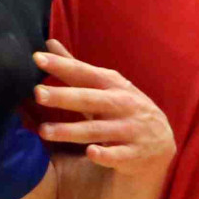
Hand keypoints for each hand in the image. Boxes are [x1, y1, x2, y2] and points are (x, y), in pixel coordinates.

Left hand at [31, 40, 175, 175]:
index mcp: (111, 85)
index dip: (62, 65)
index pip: (84, 73)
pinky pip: (118, 155)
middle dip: (63, 96)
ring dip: (71, 130)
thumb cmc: (123, 107)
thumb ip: (75, 68)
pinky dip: (106, 154)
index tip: (37, 58)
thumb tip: (49, 43)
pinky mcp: (133, 153)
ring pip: (97, 129)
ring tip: (43, 131)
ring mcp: (129, 129)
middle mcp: (121, 104)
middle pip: (89, 99)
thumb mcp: (104, 85)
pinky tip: (90, 153)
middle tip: (38, 94)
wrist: (160, 140)